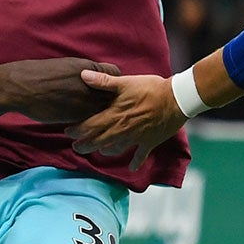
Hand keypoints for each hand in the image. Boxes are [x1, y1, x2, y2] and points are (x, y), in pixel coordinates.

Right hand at [0, 59, 121, 124]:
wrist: (21, 86)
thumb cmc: (40, 75)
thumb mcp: (67, 66)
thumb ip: (84, 74)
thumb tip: (94, 79)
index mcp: (89, 68)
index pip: (116, 73)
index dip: (114, 82)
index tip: (109, 89)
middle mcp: (92, 84)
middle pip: (116, 94)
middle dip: (114, 101)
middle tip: (111, 108)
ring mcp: (85, 101)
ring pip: (107, 111)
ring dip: (106, 116)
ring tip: (104, 122)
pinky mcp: (77, 116)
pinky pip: (94, 123)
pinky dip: (95, 126)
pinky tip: (90, 128)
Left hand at [65, 71, 183, 164]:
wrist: (176, 99)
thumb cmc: (150, 88)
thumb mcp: (126, 82)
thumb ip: (103, 82)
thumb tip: (83, 75)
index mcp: (114, 115)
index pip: (89, 126)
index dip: (76, 131)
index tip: (68, 132)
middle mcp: (122, 129)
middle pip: (98, 142)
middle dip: (84, 146)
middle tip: (76, 148)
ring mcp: (135, 138)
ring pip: (115, 150)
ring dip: (105, 152)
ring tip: (99, 152)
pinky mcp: (149, 142)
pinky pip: (140, 156)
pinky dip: (136, 162)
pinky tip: (132, 167)